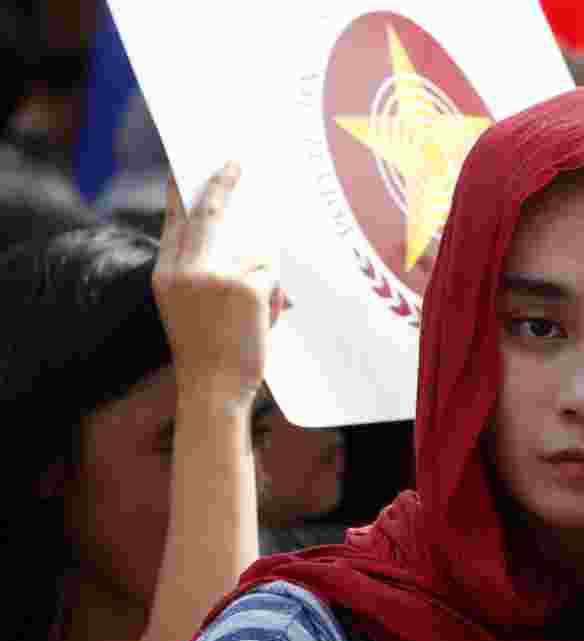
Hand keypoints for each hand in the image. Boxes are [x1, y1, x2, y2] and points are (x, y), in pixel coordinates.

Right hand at [153, 162, 286, 407]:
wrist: (214, 391)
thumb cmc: (210, 354)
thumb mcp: (193, 308)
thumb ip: (207, 273)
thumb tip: (248, 242)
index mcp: (165, 275)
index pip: (175, 221)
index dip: (181, 192)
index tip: (184, 168)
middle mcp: (185, 269)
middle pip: (207, 213)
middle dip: (222, 185)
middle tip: (234, 162)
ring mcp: (215, 275)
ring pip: (255, 256)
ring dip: (263, 284)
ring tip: (251, 320)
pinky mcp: (245, 285)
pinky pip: (271, 276)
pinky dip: (275, 299)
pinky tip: (262, 323)